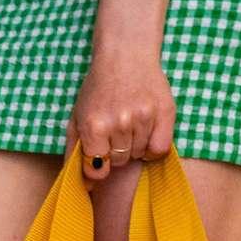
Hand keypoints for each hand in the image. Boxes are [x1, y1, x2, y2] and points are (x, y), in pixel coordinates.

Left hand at [66, 48, 174, 182]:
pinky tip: (146, 133)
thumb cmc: (98, 89)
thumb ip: (75, 151)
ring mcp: (143, 118)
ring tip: (130, 123)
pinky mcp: (164, 113)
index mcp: (93, 125)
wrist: (125, 56)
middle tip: (115, 130)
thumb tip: (86, 184)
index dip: (98, 165)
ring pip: (139, 156)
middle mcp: (118, 123)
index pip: (96, 169)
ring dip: (134, 146)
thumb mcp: (77, 117)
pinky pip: (159, 150)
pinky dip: (153, 148)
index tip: (100, 154)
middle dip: (116, 152)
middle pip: (119, 162)